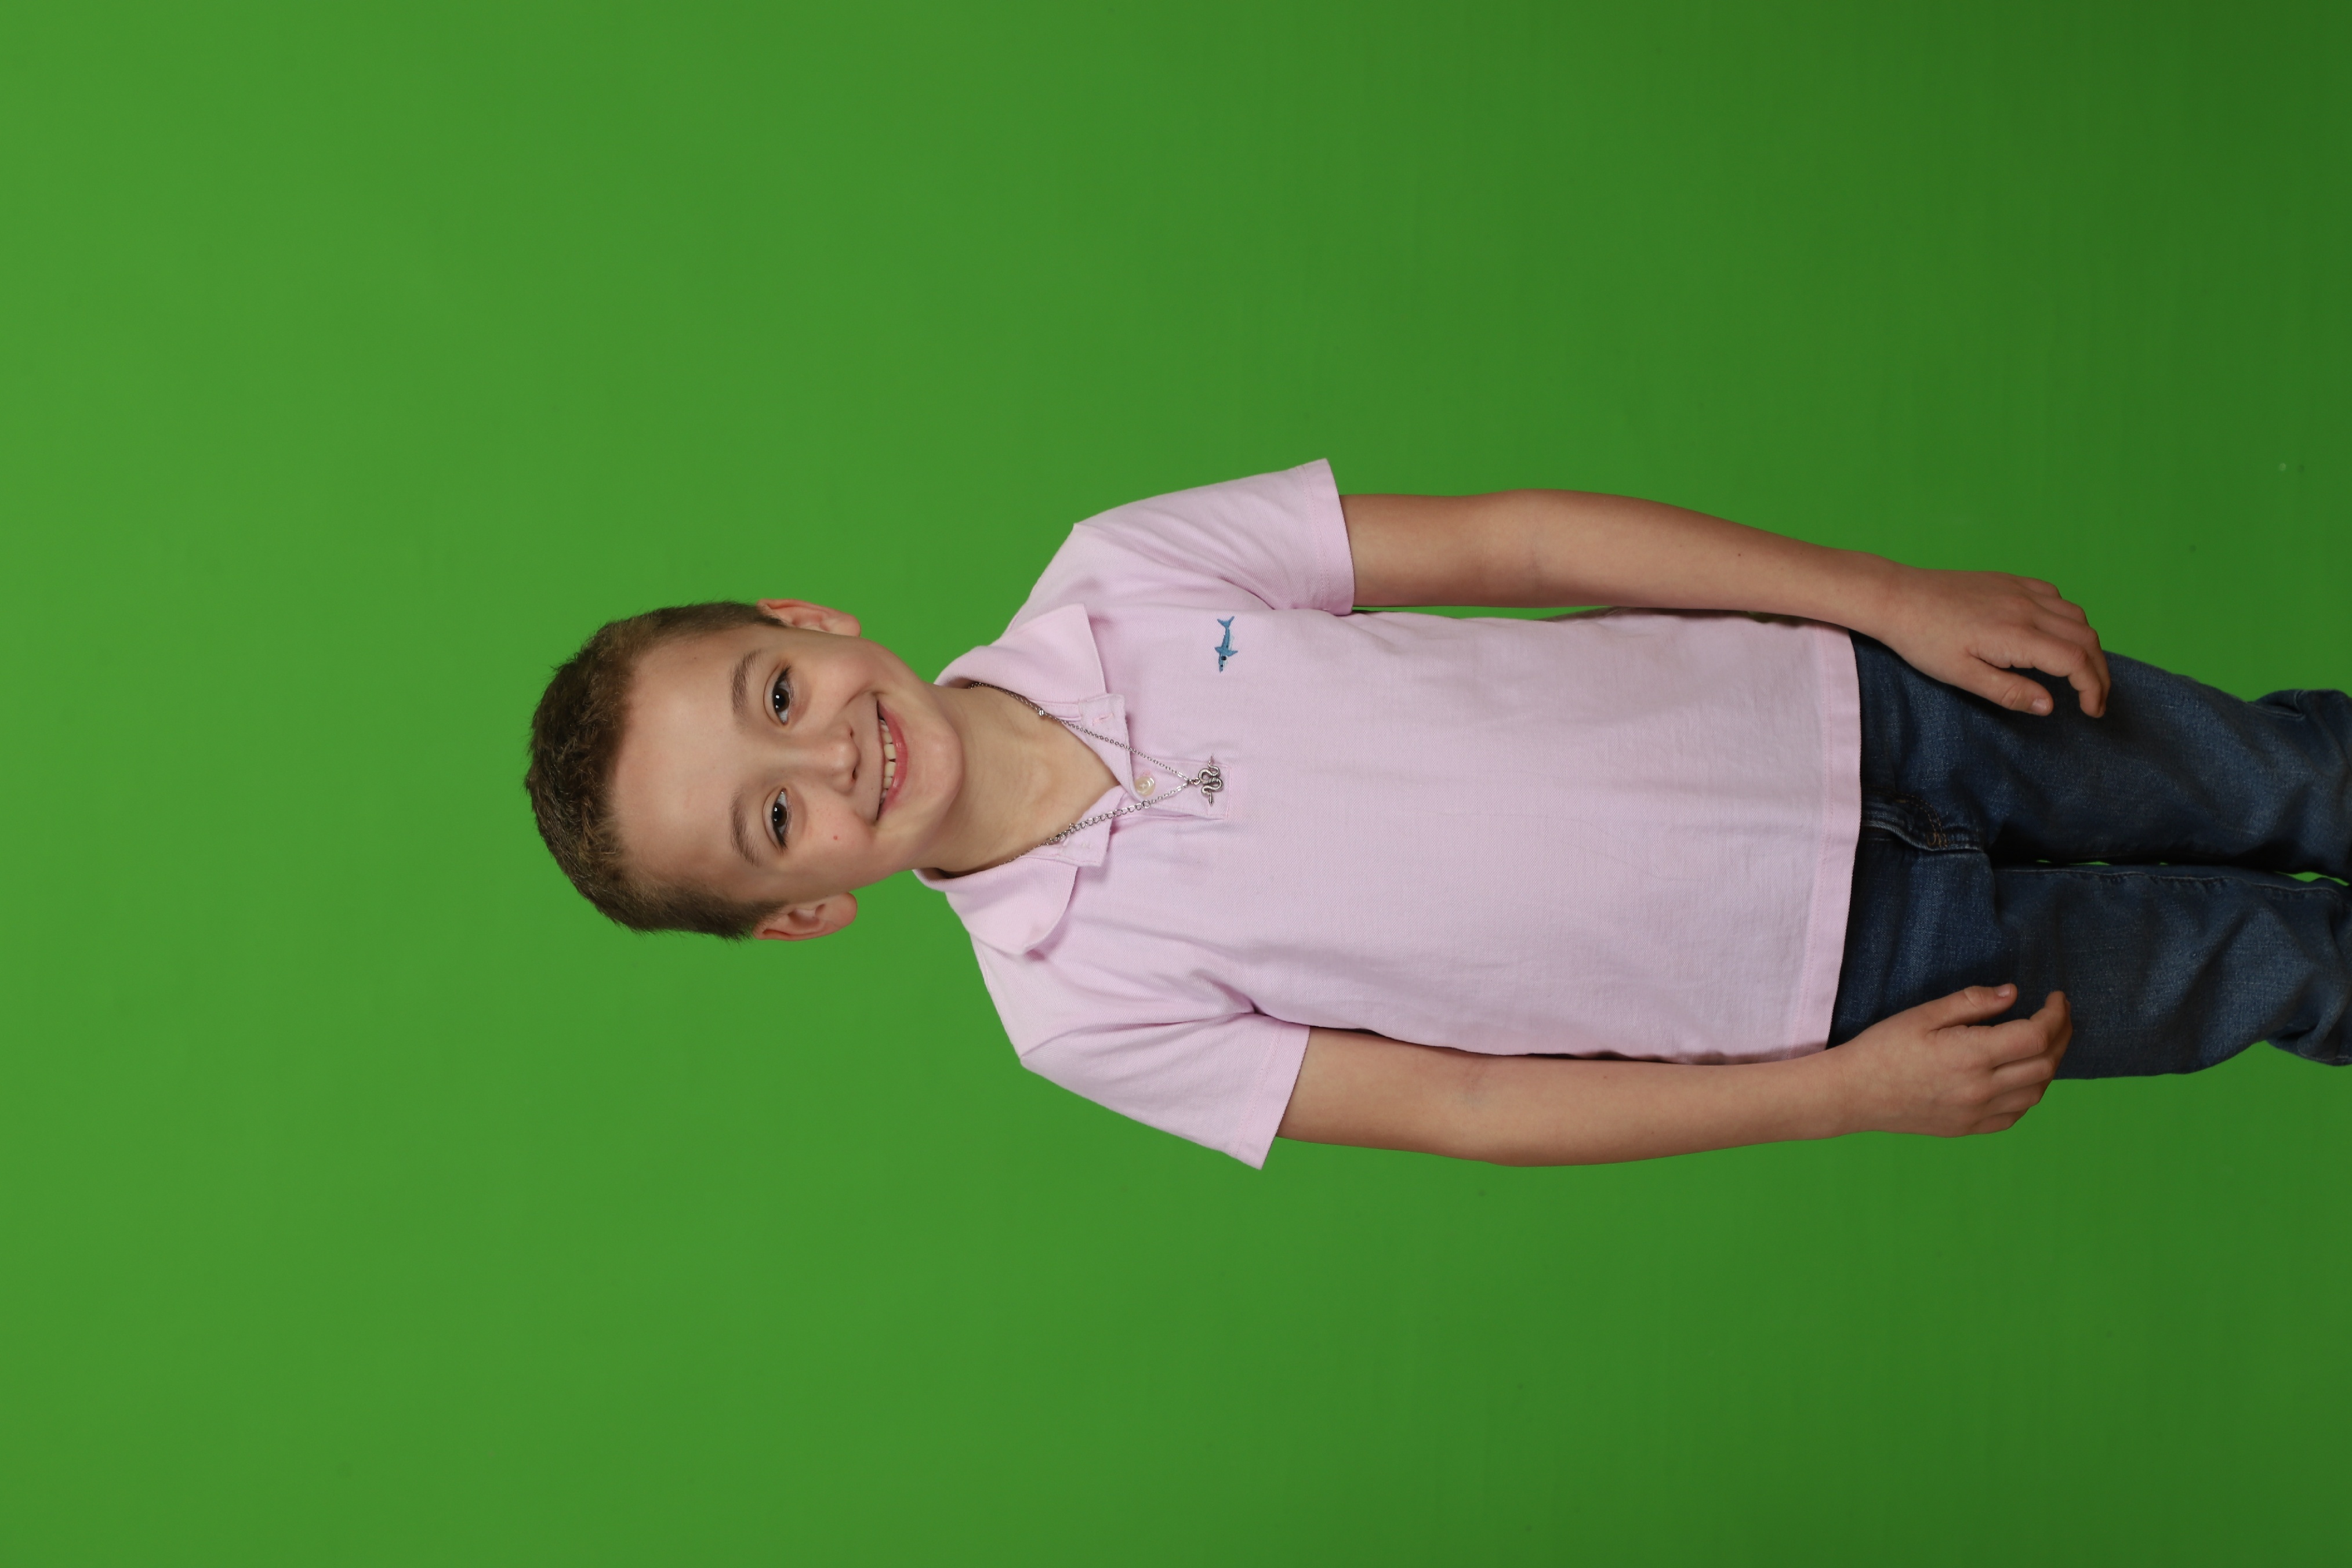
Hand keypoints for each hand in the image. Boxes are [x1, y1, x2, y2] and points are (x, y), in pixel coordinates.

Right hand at [1834, 985, 2071, 1136]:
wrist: (1854, 1093)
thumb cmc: (1883, 1048)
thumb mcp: (1923, 1014)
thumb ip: (1971, 1003)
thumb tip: (2012, 994)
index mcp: (1970, 1055)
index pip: (2036, 1035)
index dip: (2055, 1014)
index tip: (2056, 997)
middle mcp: (1981, 1089)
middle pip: (2045, 1064)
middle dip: (2061, 1035)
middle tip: (2057, 1015)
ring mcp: (1977, 1113)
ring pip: (2037, 1091)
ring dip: (2049, 1064)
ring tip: (2043, 1042)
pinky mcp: (1969, 1128)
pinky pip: (2016, 1114)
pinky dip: (2030, 1092)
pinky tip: (2021, 1075)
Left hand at [1873, 564, 2110, 716]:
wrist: (1897, 597)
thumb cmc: (1923, 640)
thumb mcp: (1962, 676)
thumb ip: (2009, 692)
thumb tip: (2049, 706)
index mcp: (2017, 635)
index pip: (2076, 661)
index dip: (2093, 688)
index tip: (2091, 711)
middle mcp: (2027, 607)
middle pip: (2086, 638)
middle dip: (2098, 671)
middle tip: (2093, 698)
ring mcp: (2020, 590)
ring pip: (2076, 615)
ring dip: (2086, 644)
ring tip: (2079, 672)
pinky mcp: (2010, 580)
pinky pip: (2055, 595)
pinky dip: (2068, 618)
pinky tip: (2055, 634)